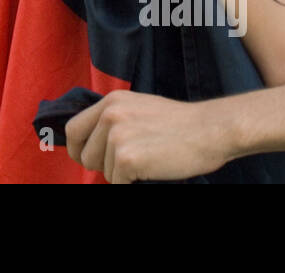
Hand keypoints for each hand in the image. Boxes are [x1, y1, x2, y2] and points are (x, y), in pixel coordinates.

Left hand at [64, 91, 231, 182]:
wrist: (211, 129)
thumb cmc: (181, 124)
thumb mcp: (140, 108)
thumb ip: (115, 119)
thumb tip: (94, 142)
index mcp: (111, 101)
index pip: (73, 129)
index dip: (78, 149)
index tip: (85, 158)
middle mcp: (110, 115)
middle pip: (84, 155)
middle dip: (101, 166)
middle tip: (126, 165)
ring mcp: (117, 136)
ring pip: (103, 172)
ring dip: (121, 175)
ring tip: (147, 162)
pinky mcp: (128, 158)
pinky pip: (117, 184)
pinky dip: (132, 184)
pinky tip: (151, 170)